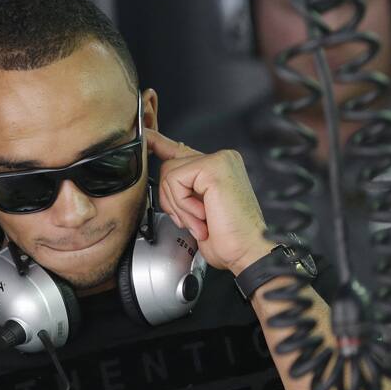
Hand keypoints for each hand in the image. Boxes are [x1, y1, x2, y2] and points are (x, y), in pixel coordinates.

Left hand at [147, 129, 273, 274]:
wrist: (246, 252)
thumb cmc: (226, 237)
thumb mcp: (195, 211)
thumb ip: (181, 190)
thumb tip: (162, 179)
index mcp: (216, 166)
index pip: (178, 149)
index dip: (157, 143)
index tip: (144, 137)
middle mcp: (220, 158)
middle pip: (167, 167)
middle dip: (170, 199)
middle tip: (192, 220)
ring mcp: (219, 160)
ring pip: (168, 173)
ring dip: (178, 206)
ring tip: (201, 221)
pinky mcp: (214, 166)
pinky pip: (175, 180)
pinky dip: (183, 204)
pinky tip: (203, 215)